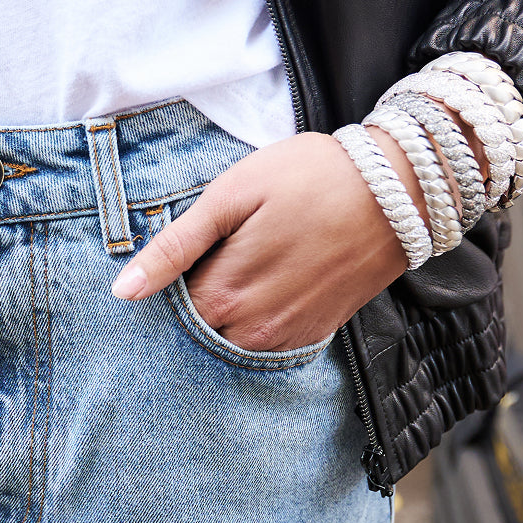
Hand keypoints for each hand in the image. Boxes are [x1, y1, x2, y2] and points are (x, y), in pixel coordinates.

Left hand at [109, 130, 427, 351]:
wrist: (399, 191)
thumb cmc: (310, 178)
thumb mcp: (231, 195)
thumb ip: (175, 245)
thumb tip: (123, 290)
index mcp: (222, 293)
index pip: (167, 312)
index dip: (167, 283)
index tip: (184, 254)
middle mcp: (252, 329)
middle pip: (197, 330)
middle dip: (193, 300)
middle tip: (216, 255)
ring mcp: (286, 337)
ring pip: (229, 341)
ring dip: (224, 313)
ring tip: (244, 265)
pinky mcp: (314, 335)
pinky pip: (267, 345)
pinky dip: (256, 321)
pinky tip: (269, 283)